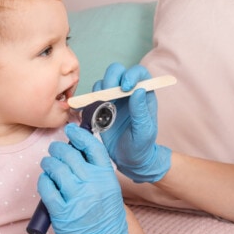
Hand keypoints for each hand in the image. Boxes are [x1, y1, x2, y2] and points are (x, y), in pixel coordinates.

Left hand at [37, 125, 141, 233]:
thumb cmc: (110, 225)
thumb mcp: (111, 194)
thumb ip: (98, 175)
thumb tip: (78, 156)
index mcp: (108, 179)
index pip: (92, 147)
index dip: (79, 136)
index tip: (71, 131)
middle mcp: (93, 185)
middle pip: (70, 155)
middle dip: (58, 149)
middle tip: (55, 150)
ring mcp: (77, 199)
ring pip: (55, 169)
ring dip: (49, 163)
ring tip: (49, 164)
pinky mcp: (62, 214)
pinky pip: (46, 188)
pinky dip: (43, 181)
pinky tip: (45, 182)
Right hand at [94, 63, 171, 182]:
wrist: (128, 160)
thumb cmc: (141, 146)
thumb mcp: (144, 131)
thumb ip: (141, 112)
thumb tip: (139, 91)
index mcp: (143, 96)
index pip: (139, 73)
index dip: (131, 74)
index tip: (125, 87)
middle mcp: (128, 93)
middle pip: (117, 72)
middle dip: (111, 78)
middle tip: (108, 94)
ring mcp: (113, 99)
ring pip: (102, 82)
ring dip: (100, 91)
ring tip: (103, 108)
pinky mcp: (100, 108)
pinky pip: (92, 97)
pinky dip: (88, 101)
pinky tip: (89, 111)